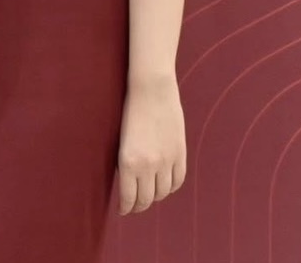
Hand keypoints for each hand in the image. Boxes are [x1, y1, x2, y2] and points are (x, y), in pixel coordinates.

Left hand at [116, 74, 186, 213]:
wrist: (151, 90)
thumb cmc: (128, 111)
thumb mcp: (121, 139)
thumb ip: (126, 161)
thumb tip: (128, 181)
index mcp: (129, 161)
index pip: (129, 197)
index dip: (126, 208)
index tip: (123, 210)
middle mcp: (149, 164)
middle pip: (147, 198)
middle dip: (139, 206)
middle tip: (134, 206)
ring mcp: (167, 160)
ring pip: (162, 192)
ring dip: (155, 197)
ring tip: (148, 196)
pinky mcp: (180, 154)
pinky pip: (177, 181)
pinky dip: (170, 188)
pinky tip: (163, 187)